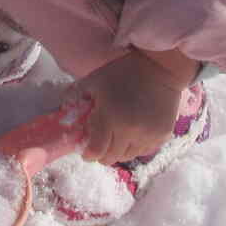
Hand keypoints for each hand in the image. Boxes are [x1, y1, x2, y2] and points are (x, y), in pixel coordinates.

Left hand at [71, 49, 198, 164]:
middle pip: (112, 157)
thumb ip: (76, 95)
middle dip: (103, 154)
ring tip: (117, 138)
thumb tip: (63, 107)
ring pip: (129, 156)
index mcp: (110, 118)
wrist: (160, 67)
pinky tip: (134, 134)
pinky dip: (137, 146)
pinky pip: (145, 150)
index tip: (86, 151)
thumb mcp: (95, 80)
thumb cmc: (124, 71)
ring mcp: (148, 135)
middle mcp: (130, 132)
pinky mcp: (162, 134)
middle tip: (101, 145)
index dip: (89, 154)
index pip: (96, 151)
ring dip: (120, 150)